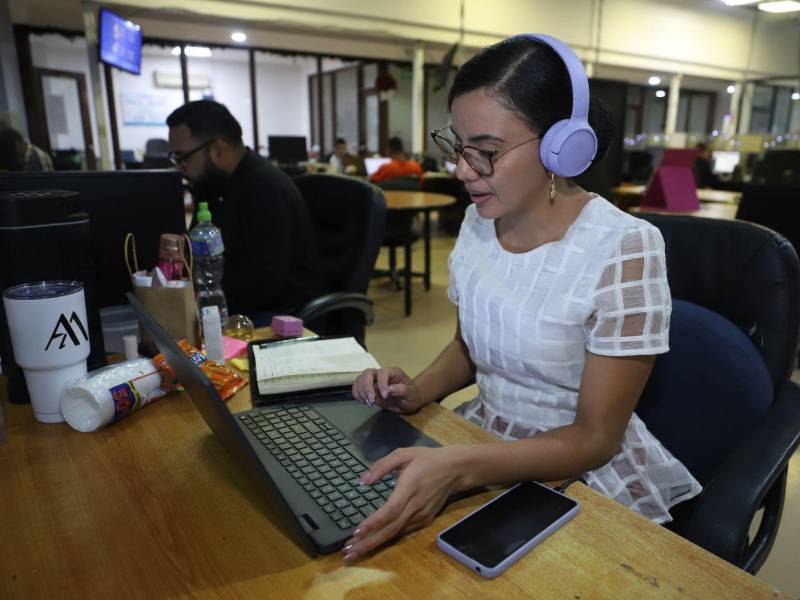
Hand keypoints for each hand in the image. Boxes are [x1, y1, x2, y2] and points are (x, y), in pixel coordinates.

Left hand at [341, 446, 465, 560]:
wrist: (455, 469)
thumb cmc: (427, 459)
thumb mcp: (404, 454)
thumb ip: (382, 466)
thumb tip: (362, 480)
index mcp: (410, 487)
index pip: (391, 510)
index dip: (374, 523)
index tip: (356, 531)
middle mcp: (416, 505)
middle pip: (391, 528)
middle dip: (369, 542)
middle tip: (349, 553)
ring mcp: (422, 515)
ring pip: (396, 533)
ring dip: (374, 543)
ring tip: (354, 551)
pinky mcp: (425, 520)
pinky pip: (403, 531)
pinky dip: (387, 538)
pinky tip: (372, 542)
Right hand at [351, 367, 425, 413]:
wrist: (407, 402)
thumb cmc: (410, 396)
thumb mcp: (410, 394)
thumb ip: (401, 390)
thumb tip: (389, 389)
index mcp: (392, 372)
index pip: (383, 373)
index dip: (381, 383)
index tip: (385, 396)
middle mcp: (381, 374)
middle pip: (367, 373)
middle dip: (367, 387)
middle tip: (372, 400)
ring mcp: (373, 381)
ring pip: (360, 379)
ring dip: (361, 391)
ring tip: (369, 403)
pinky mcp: (368, 388)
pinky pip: (357, 387)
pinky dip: (357, 394)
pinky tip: (364, 402)